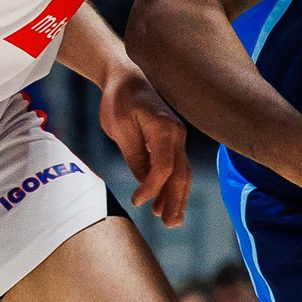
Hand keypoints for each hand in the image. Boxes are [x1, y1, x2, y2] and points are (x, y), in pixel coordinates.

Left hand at [98, 65, 190, 227]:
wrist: (126, 77)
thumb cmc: (119, 100)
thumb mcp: (120, 128)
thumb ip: (135, 156)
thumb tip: (145, 182)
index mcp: (164, 129)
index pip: (164, 167)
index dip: (152, 188)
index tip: (137, 201)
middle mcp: (177, 134)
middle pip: (181, 174)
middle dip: (175, 201)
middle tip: (169, 224)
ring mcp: (177, 137)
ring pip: (182, 173)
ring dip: (177, 197)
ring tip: (171, 220)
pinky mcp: (171, 140)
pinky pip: (176, 166)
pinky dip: (172, 185)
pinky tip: (165, 202)